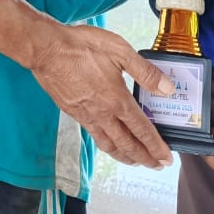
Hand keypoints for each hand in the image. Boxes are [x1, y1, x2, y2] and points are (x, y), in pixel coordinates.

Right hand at [28, 25, 175, 168]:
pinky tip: (108, 140)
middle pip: (127, 145)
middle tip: (156, 166)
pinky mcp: (72, 112)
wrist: (46, 50)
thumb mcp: (120, 51)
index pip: (142, 130)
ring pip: (109, 145)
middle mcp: (102, 113)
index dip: (156, 147)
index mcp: (117, 100)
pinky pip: (94, 135)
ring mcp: (85, 115)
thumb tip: (167, 89)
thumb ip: (145, 72)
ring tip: (135, 161)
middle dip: (144, 158)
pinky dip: (106, 144)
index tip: (166, 158)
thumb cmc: (81, 47)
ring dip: (125, 156)